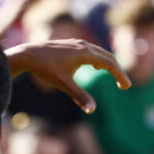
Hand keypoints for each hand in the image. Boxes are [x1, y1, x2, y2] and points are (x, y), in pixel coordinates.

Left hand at [6, 39, 131, 112]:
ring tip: (113, 75)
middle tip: (123, 84)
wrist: (26, 55)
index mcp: (86, 53)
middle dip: (117, 71)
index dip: (120, 75)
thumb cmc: (44, 69)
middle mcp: (84, 45)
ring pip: (99, 53)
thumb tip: (93, 110)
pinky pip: (90, 51)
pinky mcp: (69, 45)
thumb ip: (79, 96)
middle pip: (108, 57)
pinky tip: (94, 66)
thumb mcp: (63, 84)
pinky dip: (97, 59)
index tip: (126, 87)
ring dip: (108, 64)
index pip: (110, 64)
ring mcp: (76, 43)